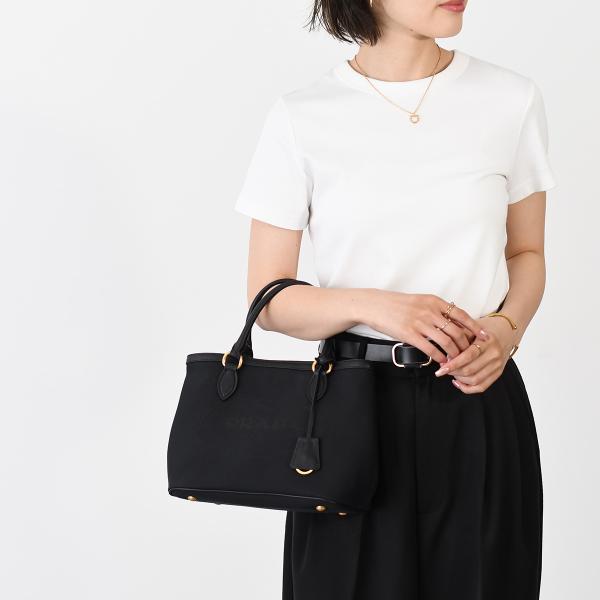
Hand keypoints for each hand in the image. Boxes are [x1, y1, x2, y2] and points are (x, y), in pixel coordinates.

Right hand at [362, 290, 489, 366]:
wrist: (376, 305)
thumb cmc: (397, 304)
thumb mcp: (420, 301)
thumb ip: (435, 309)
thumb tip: (452, 320)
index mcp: (434, 301)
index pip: (461, 315)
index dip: (475, 327)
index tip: (484, 336)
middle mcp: (429, 311)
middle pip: (456, 331)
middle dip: (466, 346)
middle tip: (470, 355)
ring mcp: (420, 323)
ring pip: (446, 342)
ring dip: (454, 354)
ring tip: (456, 361)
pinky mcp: (409, 334)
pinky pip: (430, 348)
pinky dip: (439, 357)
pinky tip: (441, 361)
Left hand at [434, 315, 519, 392]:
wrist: (507, 330)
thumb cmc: (485, 327)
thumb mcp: (472, 327)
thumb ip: (459, 338)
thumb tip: (445, 355)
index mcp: (487, 341)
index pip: (468, 356)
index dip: (453, 364)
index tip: (440, 368)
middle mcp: (494, 354)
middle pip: (470, 370)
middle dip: (453, 371)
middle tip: (442, 368)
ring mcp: (498, 365)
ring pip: (475, 380)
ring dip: (459, 379)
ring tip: (450, 372)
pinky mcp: (498, 373)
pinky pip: (482, 387)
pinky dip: (467, 388)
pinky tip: (458, 381)